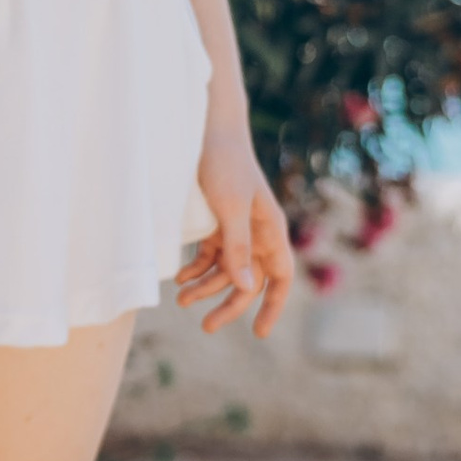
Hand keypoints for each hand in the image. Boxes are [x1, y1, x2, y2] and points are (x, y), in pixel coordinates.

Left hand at [174, 132, 293, 337]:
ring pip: (225, 269)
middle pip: (248, 280)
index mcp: (270, 230)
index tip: (258, 332)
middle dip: (229, 304)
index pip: (280, 277)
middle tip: (206, 327)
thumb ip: (238, 248)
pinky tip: (180, 277)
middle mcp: (256, 233)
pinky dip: (196, 268)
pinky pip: (209, 254)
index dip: (272, 306)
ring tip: (181, 299)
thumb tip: (247, 287)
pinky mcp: (215, 221)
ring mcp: (235, 228)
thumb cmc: (225, 164)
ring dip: (206, 286)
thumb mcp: (231, 208)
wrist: (207, 129)